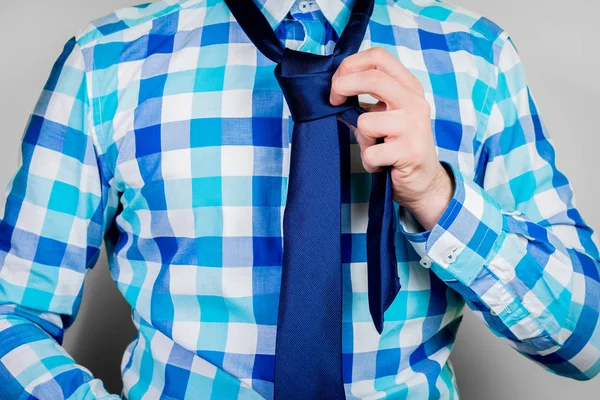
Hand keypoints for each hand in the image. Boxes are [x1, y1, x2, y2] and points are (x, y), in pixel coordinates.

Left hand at [330, 47, 454, 230]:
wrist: (424, 181)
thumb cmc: (399, 146)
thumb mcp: (385, 117)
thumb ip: (364, 102)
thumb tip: (334, 90)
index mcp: (408, 87)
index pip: (378, 57)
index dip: (350, 65)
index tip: (337, 82)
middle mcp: (414, 102)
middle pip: (372, 78)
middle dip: (342, 86)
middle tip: (333, 101)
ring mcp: (414, 127)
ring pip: (366, 121)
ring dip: (361, 139)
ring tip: (374, 148)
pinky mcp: (409, 152)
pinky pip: (370, 153)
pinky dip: (369, 162)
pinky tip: (381, 165)